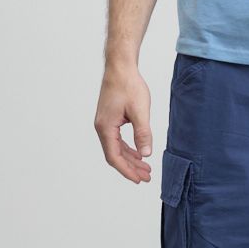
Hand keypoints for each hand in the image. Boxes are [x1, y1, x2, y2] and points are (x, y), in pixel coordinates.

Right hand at [95, 61, 152, 182]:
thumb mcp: (140, 111)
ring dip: (130, 159)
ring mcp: (104, 123)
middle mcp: (102, 127)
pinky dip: (128, 148)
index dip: (127, 170)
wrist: (120, 67)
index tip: (139, 179)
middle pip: (115, 155)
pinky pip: (117, 139)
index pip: (114, 157)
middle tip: (146, 177)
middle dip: (131, 168)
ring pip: (116, 148)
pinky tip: (138, 153)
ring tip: (145, 168)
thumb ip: (143, 134)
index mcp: (106, 127)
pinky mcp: (109, 119)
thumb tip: (146, 154)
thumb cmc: (129, 85)